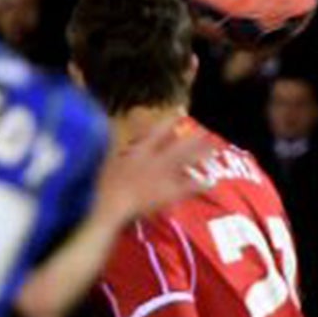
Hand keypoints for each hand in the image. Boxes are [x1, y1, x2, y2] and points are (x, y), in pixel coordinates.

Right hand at [95, 123, 217, 227]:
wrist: (110, 204)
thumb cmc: (102, 185)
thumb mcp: (102, 160)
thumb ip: (107, 144)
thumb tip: (103, 127)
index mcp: (139, 152)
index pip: (156, 132)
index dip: (169, 122)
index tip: (179, 112)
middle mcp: (155, 160)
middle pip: (179, 145)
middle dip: (194, 138)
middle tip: (208, 130)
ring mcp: (164, 176)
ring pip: (187, 162)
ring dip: (202, 155)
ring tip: (215, 148)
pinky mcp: (168, 193)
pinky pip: (188, 187)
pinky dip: (200, 185)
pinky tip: (211, 182)